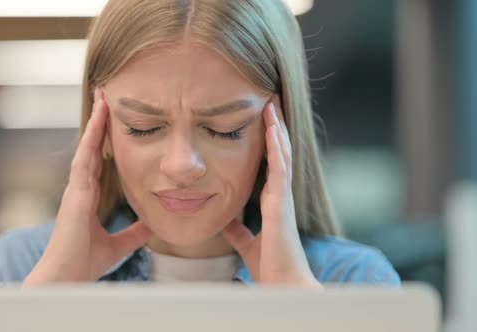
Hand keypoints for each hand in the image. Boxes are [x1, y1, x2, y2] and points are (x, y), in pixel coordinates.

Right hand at [24, 88, 151, 285]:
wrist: (66, 278)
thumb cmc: (84, 263)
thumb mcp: (118, 245)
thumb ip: (134, 233)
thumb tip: (152, 226)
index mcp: (88, 197)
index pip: (99, 161)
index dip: (105, 140)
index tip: (113, 120)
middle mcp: (80, 188)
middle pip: (92, 148)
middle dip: (100, 123)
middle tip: (107, 96)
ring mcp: (76, 188)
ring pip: (87, 146)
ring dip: (96, 122)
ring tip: (104, 96)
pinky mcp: (75, 192)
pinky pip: (84, 157)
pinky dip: (92, 136)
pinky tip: (99, 118)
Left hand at [222, 101, 321, 287]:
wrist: (282, 286)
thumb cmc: (271, 268)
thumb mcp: (247, 244)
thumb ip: (238, 232)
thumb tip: (227, 223)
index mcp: (272, 204)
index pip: (271, 166)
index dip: (269, 144)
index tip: (263, 124)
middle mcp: (280, 197)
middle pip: (278, 155)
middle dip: (274, 130)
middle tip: (269, 104)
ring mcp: (283, 198)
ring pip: (281, 156)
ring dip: (276, 130)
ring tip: (271, 106)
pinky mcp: (281, 204)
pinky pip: (280, 169)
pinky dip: (277, 147)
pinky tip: (273, 129)